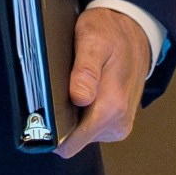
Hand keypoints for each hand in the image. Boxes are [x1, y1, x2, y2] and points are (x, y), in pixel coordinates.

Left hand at [53, 6, 150, 158]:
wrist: (136, 30)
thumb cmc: (112, 33)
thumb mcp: (93, 41)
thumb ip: (86, 72)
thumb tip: (79, 98)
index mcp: (111, 108)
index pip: (70, 144)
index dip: (51, 131)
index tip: (40, 113)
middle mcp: (117, 123)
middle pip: (73, 139)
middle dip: (60, 119)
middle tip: (57, 88)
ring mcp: (118, 125)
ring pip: (80, 133)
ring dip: (70, 114)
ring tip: (71, 85)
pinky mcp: (116, 122)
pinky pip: (89, 125)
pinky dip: (80, 111)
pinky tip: (80, 89)